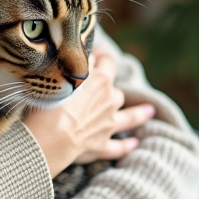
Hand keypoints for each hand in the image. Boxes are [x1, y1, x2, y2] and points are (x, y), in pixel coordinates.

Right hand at [24, 50, 156, 176]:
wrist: (49, 136)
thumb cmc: (49, 102)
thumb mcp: (59, 73)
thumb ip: (74, 62)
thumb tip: (82, 52)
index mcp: (100, 80)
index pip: (106, 61)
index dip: (100, 56)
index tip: (93, 55)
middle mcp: (109, 100)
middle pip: (116, 90)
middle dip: (112, 86)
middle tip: (106, 83)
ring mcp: (107, 124)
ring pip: (129, 117)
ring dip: (138, 113)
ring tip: (149, 111)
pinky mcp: (101, 145)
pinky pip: (118, 146)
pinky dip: (126, 145)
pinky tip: (134, 143)